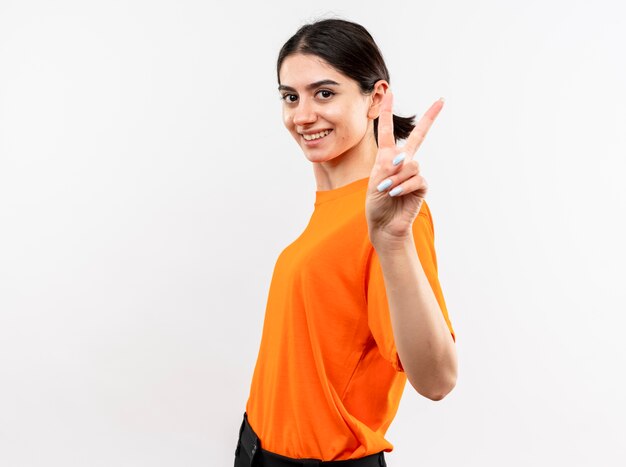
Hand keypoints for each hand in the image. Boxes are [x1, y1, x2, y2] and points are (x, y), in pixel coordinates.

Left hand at [365, 90, 443, 243]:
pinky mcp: (421, 186)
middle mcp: (403, 162)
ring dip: (396, 177)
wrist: (384, 225)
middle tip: (441, 101)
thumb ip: (387, 167)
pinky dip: (403, 186)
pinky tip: (395, 194)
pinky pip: (416, 179)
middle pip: (419, 136)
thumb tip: (406, 160)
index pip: (388, 132)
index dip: (389, 113)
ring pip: (410, 164)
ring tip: (386, 190)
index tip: (390, 92)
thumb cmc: (376, 204)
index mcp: (387, 157)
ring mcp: (414, 173)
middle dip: (430, 118)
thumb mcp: (374, 182)